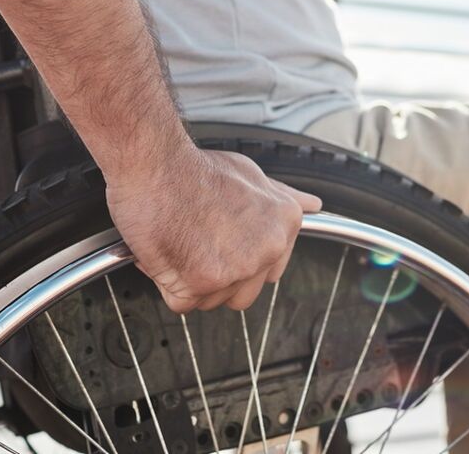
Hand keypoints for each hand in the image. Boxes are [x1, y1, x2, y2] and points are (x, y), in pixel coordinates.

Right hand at [106, 146, 321, 312]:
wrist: (156, 166)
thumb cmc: (195, 169)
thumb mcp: (250, 173)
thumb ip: (282, 197)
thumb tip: (312, 204)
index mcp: (283, 225)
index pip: (270, 269)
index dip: (239, 257)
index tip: (223, 243)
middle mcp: (266, 248)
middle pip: (243, 292)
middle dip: (217, 274)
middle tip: (197, 242)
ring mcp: (236, 269)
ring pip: (212, 300)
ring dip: (191, 281)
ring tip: (181, 242)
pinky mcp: (201, 284)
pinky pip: (182, 303)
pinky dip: (167, 284)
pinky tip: (166, 252)